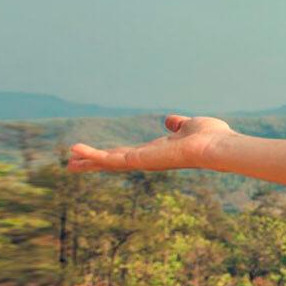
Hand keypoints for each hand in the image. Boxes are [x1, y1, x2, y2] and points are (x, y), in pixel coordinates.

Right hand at [67, 114, 239, 172]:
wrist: (217, 147)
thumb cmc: (211, 138)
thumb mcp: (190, 125)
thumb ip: (178, 124)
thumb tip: (170, 120)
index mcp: (158, 151)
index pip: (129, 154)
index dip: (111, 153)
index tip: (96, 155)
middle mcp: (148, 159)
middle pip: (113, 162)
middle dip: (93, 163)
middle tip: (72, 165)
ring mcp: (142, 161)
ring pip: (108, 162)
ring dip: (88, 160)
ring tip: (68, 162)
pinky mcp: (139, 161)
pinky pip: (110, 159)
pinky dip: (92, 154)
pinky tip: (74, 150)